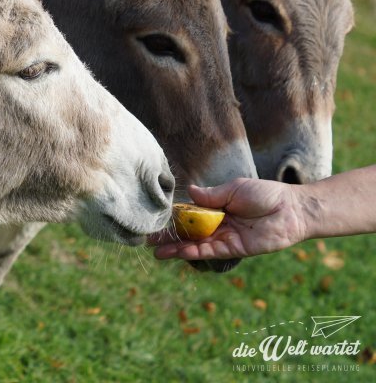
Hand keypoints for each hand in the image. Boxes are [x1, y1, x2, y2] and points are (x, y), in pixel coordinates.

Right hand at [150, 178, 307, 260]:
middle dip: (170, 237)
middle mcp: (218, 225)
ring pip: (197, 245)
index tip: (156, 221)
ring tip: (158, 252)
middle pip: (190, 233)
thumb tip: (189, 192)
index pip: (190, 215)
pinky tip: (181, 252)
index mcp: (217, 208)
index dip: (174, 219)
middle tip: (149, 240)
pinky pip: (212, 252)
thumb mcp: (233, 189)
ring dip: (178, 249)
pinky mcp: (236, 249)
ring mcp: (226, 237)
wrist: (292, 208)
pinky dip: (196, 252)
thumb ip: (211, 195)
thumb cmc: (265, 194)